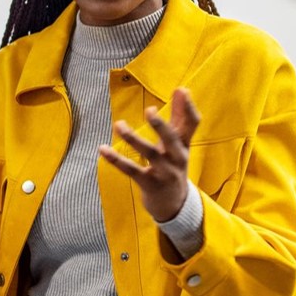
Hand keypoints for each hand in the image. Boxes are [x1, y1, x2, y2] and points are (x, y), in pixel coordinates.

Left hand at [99, 88, 200, 221]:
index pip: (193, 124)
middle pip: (172, 139)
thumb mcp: (179, 145)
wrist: (174, 205)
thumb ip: (179, 118)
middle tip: (149, 110)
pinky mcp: (149, 184)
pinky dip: (116, 160)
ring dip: (133, 139)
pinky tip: (102, 149)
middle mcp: (177, 158)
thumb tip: (182, 89)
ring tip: (119, 125)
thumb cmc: (174, 167)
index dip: (188, 108)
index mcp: (184, 145)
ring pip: (149, 154)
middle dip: (161, 125)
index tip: (181, 90)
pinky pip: (131, 170)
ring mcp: (164, 172)